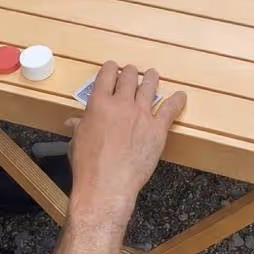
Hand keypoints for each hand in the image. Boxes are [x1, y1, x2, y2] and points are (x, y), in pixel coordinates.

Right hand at [67, 62, 186, 227]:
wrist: (107, 185)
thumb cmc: (87, 166)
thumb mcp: (77, 141)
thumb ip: (79, 126)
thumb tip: (73, 121)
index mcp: (99, 103)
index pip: (106, 75)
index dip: (110, 68)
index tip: (113, 67)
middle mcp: (121, 103)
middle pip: (129, 77)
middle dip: (130, 72)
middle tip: (132, 73)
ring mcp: (142, 114)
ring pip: (149, 86)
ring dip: (151, 78)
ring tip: (152, 75)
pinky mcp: (157, 128)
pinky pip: (170, 109)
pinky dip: (176, 100)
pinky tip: (180, 96)